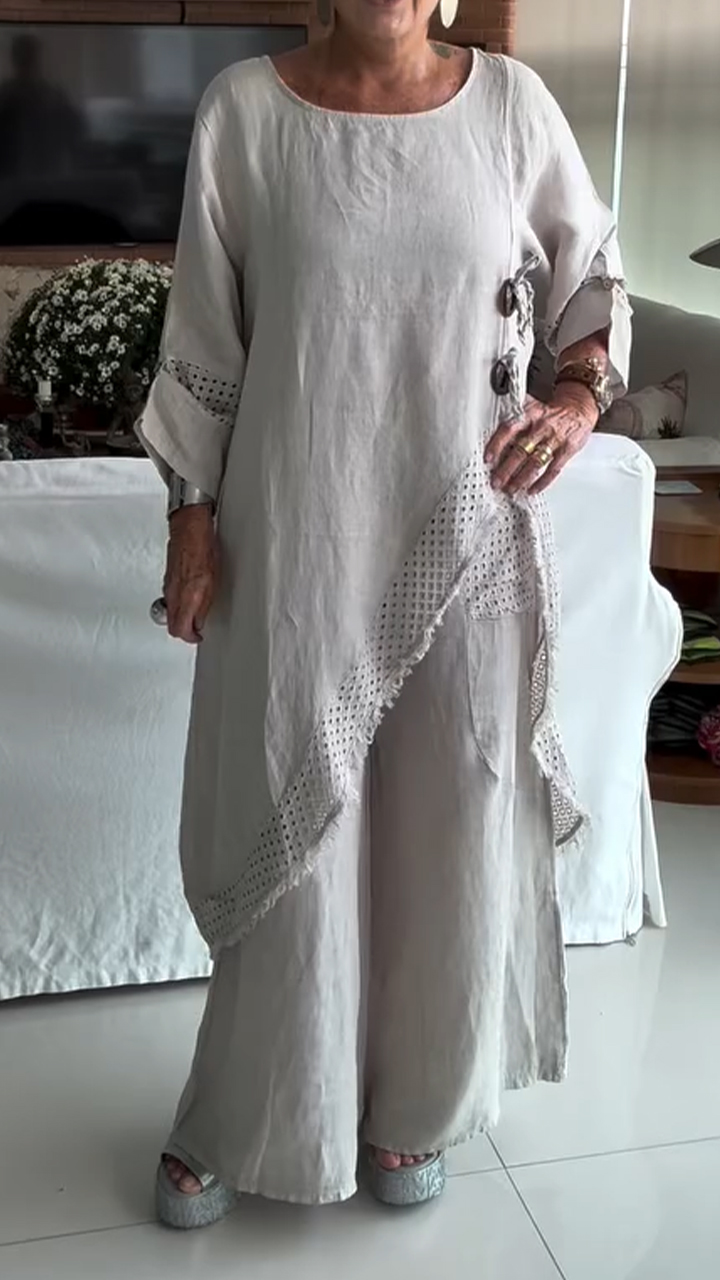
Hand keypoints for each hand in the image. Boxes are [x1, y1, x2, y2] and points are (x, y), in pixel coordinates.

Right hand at [163, 505, 216, 643]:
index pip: (180, 630)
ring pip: (169, 612)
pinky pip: (169, 599)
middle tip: (195, 631)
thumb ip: (204, 604)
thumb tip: (200, 620)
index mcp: (186, 597)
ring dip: (180, 618)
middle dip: (183, 632)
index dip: (190, 638)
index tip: (198, 637)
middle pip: (171, 625)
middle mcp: (173, 594)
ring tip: (193, 616)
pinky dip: (177, 605)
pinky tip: (188, 599)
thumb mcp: (212, 581)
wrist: (189, 527)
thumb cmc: (202, 548)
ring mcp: (168, 586)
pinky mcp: (167, 579)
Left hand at [485, 384, 598, 495]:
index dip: (497, 444)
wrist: (578, 408)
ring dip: (521, 479)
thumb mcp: (532, 409)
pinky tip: (532, 489)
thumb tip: (491, 439)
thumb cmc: (550, 413)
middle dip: (506, 469)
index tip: (488, 458)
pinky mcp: (567, 450)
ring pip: (535, 462)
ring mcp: (555, 439)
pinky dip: (542, 482)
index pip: (509, 429)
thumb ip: (514, 423)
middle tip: (496, 482)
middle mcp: (541, 426)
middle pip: (520, 450)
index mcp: (530, 414)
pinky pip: (553, 469)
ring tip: (511, 489)